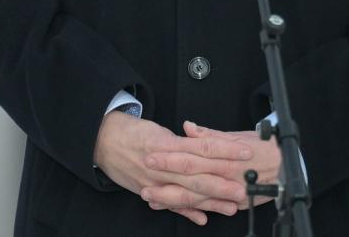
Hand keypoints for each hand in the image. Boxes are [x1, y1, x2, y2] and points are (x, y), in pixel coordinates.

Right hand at [93, 111, 252, 225]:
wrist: (103, 141)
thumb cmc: (133, 132)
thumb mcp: (159, 129)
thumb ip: (183, 138)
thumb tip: (203, 140)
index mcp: (168, 144)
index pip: (203, 147)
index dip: (225, 150)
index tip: (244, 152)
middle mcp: (163, 165)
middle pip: (198, 174)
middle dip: (222, 183)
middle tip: (242, 188)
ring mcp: (155, 182)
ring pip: (187, 193)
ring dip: (209, 202)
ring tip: (230, 206)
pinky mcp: (148, 192)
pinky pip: (170, 205)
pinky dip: (186, 212)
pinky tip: (202, 218)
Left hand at [142, 121, 280, 212]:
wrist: (288, 166)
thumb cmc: (263, 146)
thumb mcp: (238, 135)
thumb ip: (211, 135)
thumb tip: (188, 127)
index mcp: (225, 156)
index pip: (192, 156)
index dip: (170, 156)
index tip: (152, 153)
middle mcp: (226, 175)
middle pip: (191, 179)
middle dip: (165, 180)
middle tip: (144, 178)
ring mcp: (229, 192)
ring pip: (197, 198)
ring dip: (172, 198)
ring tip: (150, 196)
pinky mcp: (234, 203)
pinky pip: (208, 208)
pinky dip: (190, 210)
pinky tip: (173, 207)